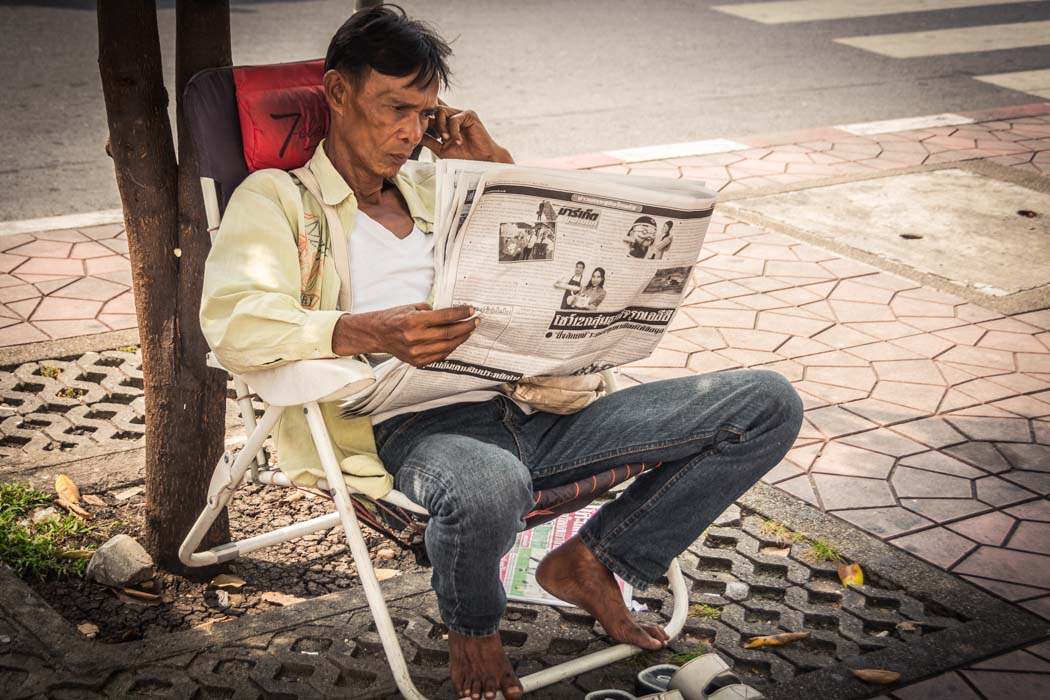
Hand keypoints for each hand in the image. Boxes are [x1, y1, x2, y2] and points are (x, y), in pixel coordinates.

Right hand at [333, 303, 477, 366]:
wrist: (377, 334)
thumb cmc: (395, 317)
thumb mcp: (411, 307)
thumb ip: (432, 311)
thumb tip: (453, 313)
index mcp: (413, 321)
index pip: (444, 317)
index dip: (461, 314)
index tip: (471, 310)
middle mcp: (415, 338)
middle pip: (449, 334)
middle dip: (466, 326)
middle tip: (475, 320)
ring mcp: (416, 352)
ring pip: (447, 347)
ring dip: (461, 338)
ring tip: (469, 330)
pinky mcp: (417, 362)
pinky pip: (440, 356)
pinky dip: (451, 348)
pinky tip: (456, 340)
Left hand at [422, 100, 513, 162]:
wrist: (481, 162)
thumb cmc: (464, 157)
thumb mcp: (441, 149)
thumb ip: (428, 140)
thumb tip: (413, 136)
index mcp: (446, 122)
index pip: (432, 110)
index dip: (423, 110)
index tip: (414, 116)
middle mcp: (453, 115)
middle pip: (434, 109)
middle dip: (431, 122)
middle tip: (436, 136)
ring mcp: (461, 114)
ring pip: (442, 111)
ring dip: (441, 127)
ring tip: (446, 140)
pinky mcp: (470, 115)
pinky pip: (454, 119)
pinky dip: (453, 131)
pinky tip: (458, 141)